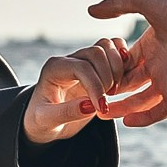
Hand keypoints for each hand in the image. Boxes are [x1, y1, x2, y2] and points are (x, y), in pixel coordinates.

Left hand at [24, 33, 149, 142]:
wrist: (46, 121)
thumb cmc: (42, 121)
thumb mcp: (47, 121)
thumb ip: (67, 112)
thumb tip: (90, 105)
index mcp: (54, 69)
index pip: (81, 67)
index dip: (95, 86)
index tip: (101, 108)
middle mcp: (69, 59)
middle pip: (96, 52)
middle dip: (107, 77)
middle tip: (106, 102)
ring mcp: (83, 59)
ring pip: (107, 45)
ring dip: (117, 68)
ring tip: (113, 92)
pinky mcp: (96, 64)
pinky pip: (114, 48)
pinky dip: (123, 61)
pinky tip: (122, 81)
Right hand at [83, 0, 166, 126]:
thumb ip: (115, 5)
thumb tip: (91, 10)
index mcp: (152, 43)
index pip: (125, 62)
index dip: (109, 69)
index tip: (92, 75)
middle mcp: (159, 62)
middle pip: (130, 83)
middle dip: (111, 91)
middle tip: (91, 97)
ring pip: (141, 100)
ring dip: (122, 109)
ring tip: (101, 114)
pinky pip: (159, 111)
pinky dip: (144, 118)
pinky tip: (126, 122)